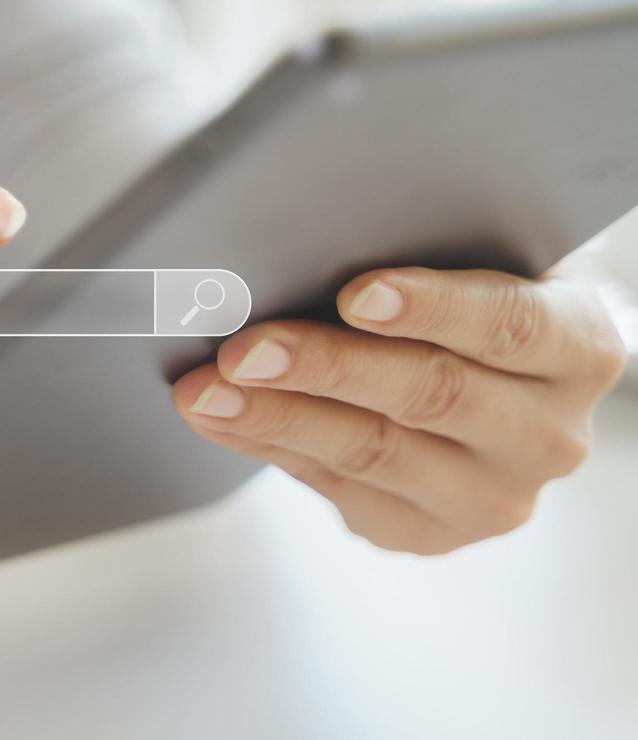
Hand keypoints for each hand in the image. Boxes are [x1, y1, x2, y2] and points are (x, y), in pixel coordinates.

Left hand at [173, 267, 627, 553]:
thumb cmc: (470, 299)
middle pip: (429, 395)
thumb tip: (299, 251)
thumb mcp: (475, 264)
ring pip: (374, 452)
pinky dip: (268, 446)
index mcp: (577, 347)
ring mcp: (494, 496)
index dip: (431, 307)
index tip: (353, 292)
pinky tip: (219, 418)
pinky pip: (337, 486)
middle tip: (245, 349)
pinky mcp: (429, 532)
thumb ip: (418, 258)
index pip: (508, 324)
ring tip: (206, 392)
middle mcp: (548, 433)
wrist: (497, 382)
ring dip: (275, 418)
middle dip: (325, 368)